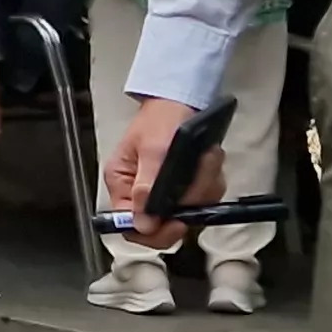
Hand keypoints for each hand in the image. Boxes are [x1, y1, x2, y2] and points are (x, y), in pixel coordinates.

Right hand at [101, 97, 212, 249]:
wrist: (181, 100)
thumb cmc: (161, 118)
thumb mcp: (152, 150)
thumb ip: (147, 188)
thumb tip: (141, 223)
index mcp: (122, 185)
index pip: (130, 226)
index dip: (154, 232)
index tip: (177, 222)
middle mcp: (141, 193)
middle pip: (163, 225)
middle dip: (187, 206)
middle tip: (200, 183)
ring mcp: (164, 192)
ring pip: (188, 212)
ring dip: (203, 189)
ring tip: (206, 161)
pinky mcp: (184, 188)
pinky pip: (202, 200)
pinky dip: (210, 183)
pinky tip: (208, 163)